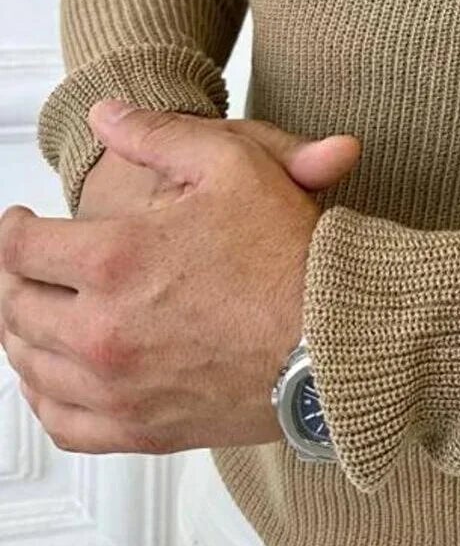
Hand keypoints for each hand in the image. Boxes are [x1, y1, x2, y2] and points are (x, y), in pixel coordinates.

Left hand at [0, 100, 360, 455]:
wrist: (339, 340)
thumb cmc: (293, 256)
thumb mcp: (233, 164)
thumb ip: (158, 135)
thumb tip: (105, 115)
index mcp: (115, 259)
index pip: (18, 248)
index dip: (10, 228)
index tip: (21, 222)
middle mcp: (102, 330)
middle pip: (16, 306)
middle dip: (14, 278)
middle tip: (29, 264)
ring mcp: (117, 388)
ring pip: (30, 364)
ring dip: (22, 332)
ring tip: (38, 310)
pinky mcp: (139, 430)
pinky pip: (60, 421)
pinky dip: (43, 396)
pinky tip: (54, 375)